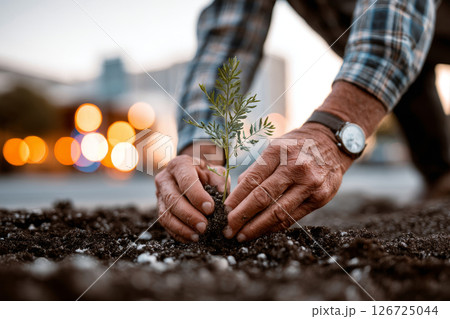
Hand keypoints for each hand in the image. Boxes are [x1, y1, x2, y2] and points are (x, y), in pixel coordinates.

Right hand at [155, 144, 228, 242]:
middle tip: (204, 226)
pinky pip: (165, 224)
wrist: (193, 174)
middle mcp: (165, 179)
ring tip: (198, 236)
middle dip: (189, 215)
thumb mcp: (216, 172)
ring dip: (182, 227)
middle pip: (173, 199)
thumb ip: (220, 182)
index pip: (186, 181)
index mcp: (180, 165)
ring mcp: (160, 195)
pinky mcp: (160, 208)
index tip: (210, 208)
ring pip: (166, 214)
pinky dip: (178, 233)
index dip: (197, 196)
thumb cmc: (206, 173)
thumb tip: (223, 199)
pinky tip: (191, 238)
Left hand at [223, 123, 353, 241]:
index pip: (252, 180)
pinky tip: (262, 231)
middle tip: (228, 229)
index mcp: (279, 151)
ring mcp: (310, 184)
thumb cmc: (297, 146)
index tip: (224, 211)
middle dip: (242, 216)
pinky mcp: (320, 198)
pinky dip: (275, 227)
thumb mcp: (275, 147)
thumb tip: (236, 194)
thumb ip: (256, 169)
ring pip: (278, 212)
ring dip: (257, 227)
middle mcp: (296, 167)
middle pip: (263, 198)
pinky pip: (293, 217)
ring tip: (242, 235)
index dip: (236, 199)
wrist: (332, 143)